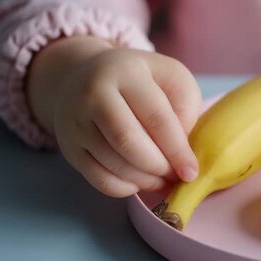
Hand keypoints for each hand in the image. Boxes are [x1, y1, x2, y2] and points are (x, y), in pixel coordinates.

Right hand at [27, 36, 200, 196]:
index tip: (191, 172)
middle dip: (159, 167)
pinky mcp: (69, 146)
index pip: (156, 118)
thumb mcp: (172, 79)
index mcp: (128, 72)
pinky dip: (123, 188)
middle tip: (176, 176)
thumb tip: (181, 153)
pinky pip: (97, 178)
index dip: (177, 150)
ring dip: (144, 180)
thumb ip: (185, 109)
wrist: (87, 76)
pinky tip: (140, 182)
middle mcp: (94, 93)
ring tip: (163, 181)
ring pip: (112, 163)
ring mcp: (76, 121)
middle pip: (128, 142)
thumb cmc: (143, 80)